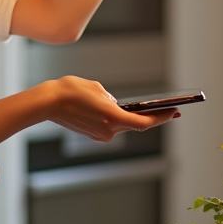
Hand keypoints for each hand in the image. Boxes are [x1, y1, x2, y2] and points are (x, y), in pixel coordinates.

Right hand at [43, 76, 175, 141]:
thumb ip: (110, 99)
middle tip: (171, 111)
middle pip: (136, 125)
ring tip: (148, 107)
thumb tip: (115, 107)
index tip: (174, 112)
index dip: (162, 118)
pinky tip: (121, 111)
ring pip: (123, 126)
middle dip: (154, 118)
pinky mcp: (93, 135)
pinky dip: (118, 119)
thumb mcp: (97, 88)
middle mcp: (108, 131)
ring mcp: (100, 135)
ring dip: (132, 117)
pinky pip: (111, 127)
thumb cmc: (71, 90)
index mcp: (112, 117)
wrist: (48, 103)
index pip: (143, 122)